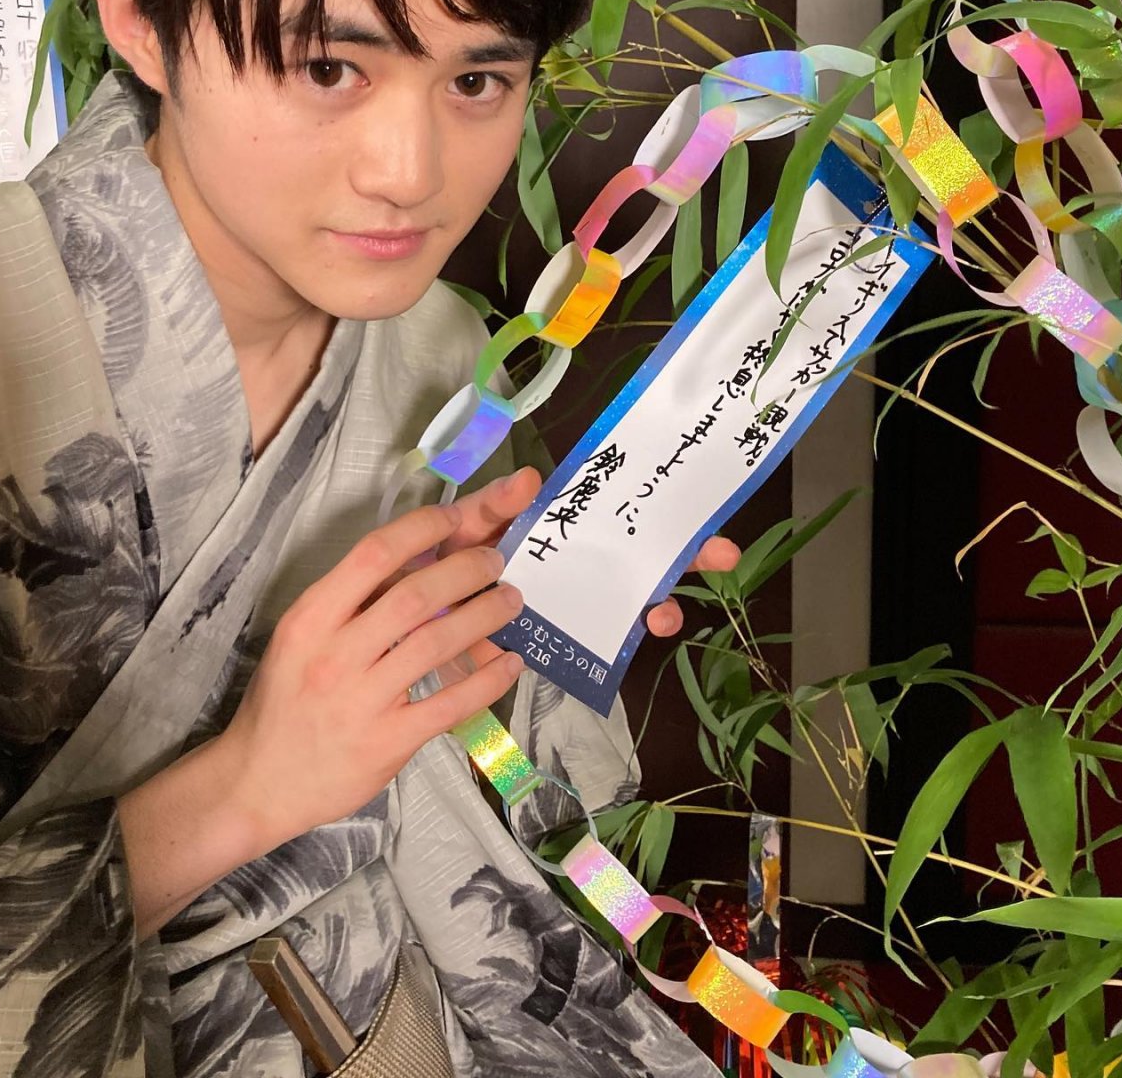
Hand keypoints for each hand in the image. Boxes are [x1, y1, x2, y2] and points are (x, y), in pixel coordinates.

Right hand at [218, 488, 528, 855]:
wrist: (259, 781)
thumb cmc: (284, 699)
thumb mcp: (301, 638)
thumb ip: (350, 602)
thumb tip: (415, 558)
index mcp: (311, 618)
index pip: (373, 554)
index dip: (421, 529)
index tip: (453, 518)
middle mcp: (335, 653)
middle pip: (415, 595)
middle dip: (466, 569)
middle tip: (495, 560)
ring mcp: (362, 700)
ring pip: (437, 643)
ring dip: (484, 615)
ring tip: (511, 599)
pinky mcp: (387, 742)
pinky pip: (449, 703)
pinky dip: (487, 679)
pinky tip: (510, 663)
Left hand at [429, 466, 740, 642]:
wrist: (399, 627)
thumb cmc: (431, 564)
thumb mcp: (457, 528)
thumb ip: (490, 507)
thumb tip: (528, 477)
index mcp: (553, 527)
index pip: (617, 514)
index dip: (664, 516)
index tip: (705, 519)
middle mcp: (571, 563)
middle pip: (640, 557)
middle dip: (685, 556)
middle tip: (722, 554)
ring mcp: (566, 604)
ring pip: (628, 601)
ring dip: (656, 603)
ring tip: (663, 613)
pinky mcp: (550, 643)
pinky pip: (592, 643)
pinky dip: (615, 640)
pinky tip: (628, 636)